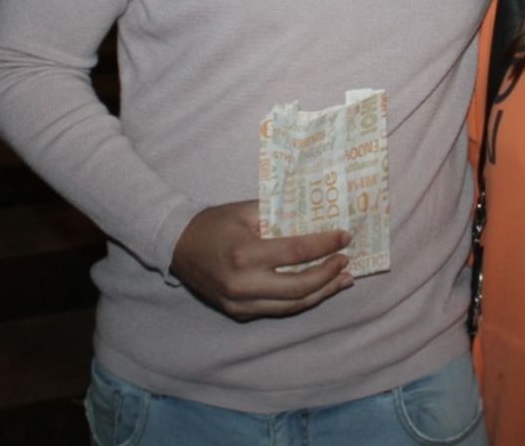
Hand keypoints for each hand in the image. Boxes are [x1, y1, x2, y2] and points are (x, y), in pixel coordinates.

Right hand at [170, 199, 352, 320]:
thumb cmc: (214, 223)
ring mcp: (241, 304)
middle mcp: (243, 285)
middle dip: (328, 274)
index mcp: (245, 255)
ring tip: (343, 279)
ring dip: (322, 293)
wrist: (178, 246)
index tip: (345, 237)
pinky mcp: (239, 313)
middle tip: (346, 260)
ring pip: (292, 305)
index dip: (325, 245)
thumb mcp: (245, 211)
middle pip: (299, 287)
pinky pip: (278, 310)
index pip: (296, 253)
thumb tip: (317, 218)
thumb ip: (279, 215)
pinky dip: (301, 300)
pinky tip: (318, 290)